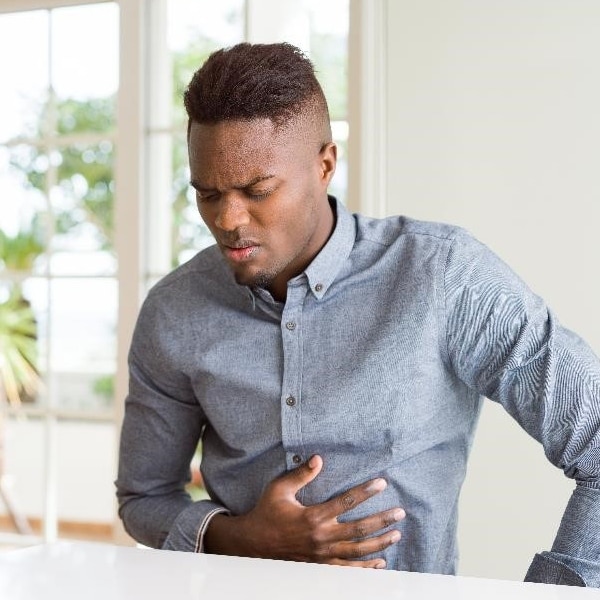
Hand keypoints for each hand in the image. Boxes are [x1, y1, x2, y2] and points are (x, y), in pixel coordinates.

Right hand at [203, 455, 404, 567]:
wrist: (253, 544)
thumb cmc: (267, 511)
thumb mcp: (279, 489)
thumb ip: (300, 474)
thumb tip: (319, 458)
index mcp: (312, 516)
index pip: (345, 502)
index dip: (365, 492)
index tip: (382, 484)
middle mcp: (320, 537)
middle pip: (359, 530)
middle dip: (382, 521)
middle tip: (400, 513)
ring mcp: (322, 555)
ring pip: (357, 552)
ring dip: (379, 543)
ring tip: (396, 535)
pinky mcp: (320, 566)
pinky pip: (348, 569)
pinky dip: (366, 567)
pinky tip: (381, 562)